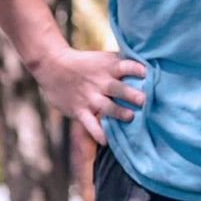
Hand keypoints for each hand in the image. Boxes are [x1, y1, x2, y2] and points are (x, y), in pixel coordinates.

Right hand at [32, 46, 146, 144]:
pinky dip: (97, 133)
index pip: (126, 66)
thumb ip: (121, 64)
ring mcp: (90, 97)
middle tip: (143, 100)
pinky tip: (105, 141)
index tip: (147, 73)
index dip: (136, 69)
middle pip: (117, 88)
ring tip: (130, 117)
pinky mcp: (79, 110)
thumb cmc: (85, 64)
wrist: (52, 66)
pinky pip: (90, 124)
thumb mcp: (102, 59)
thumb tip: (149, 68)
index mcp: (108, 68)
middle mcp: (100, 82)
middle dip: (130, 94)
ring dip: (119, 112)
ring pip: (107, 106)